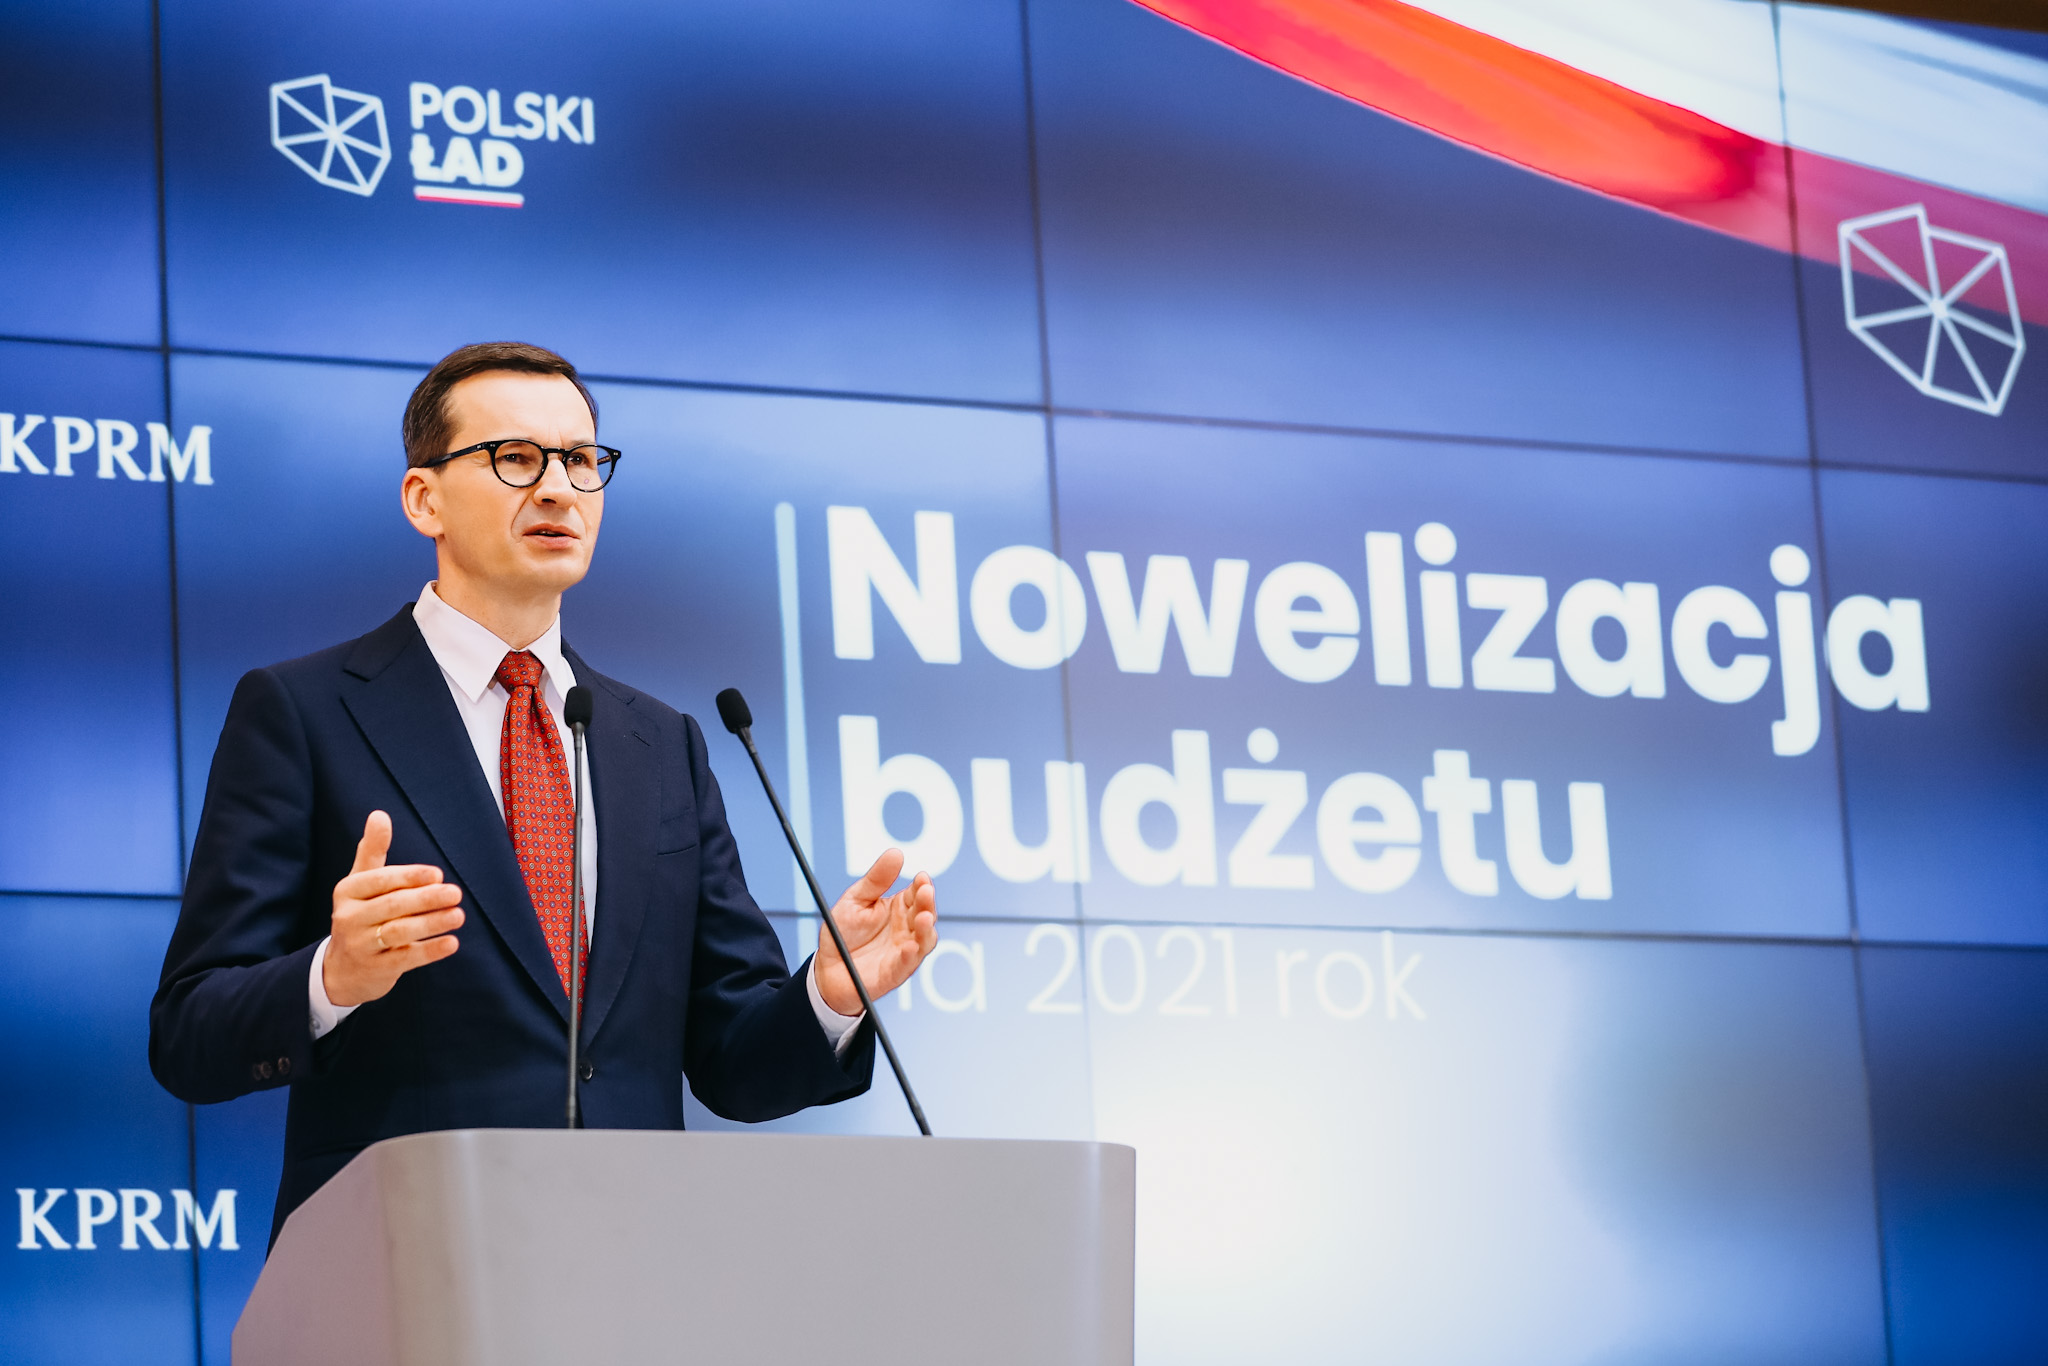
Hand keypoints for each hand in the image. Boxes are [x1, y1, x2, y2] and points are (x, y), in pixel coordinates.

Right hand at [322, 811, 464, 1007]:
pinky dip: (430, 951)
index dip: (409, 877)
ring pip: (399, 931)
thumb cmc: (360, 915)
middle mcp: (349, 917)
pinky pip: (405, 959)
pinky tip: (452, 943)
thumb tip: (379, 814)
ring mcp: (360, 945)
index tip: (438, 874)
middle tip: (455, 893)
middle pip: (392, 905)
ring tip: (459, 916)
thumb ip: (372, 850)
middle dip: (426, 899)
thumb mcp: (360, 883)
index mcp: (348, 891)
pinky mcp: (375, 969)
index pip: (379, 880)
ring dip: (432, 923)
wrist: (341, 970)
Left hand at [814, 848, 937, 1016]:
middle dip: (928, 903)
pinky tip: (909, 946)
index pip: (917, 893)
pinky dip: (910, 956)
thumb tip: (895, 853)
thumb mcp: (855, 899)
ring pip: (925, 939)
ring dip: (927, 929)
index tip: (921, 877)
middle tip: (925, 892)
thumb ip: (876, 880)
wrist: (827, 967)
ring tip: (924, 918)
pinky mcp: (896, 972)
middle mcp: (907, 928)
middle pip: (925, 913)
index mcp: (899, 908)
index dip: (922, 885)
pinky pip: (907, 964)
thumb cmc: (843, 932)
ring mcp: (904, 950)